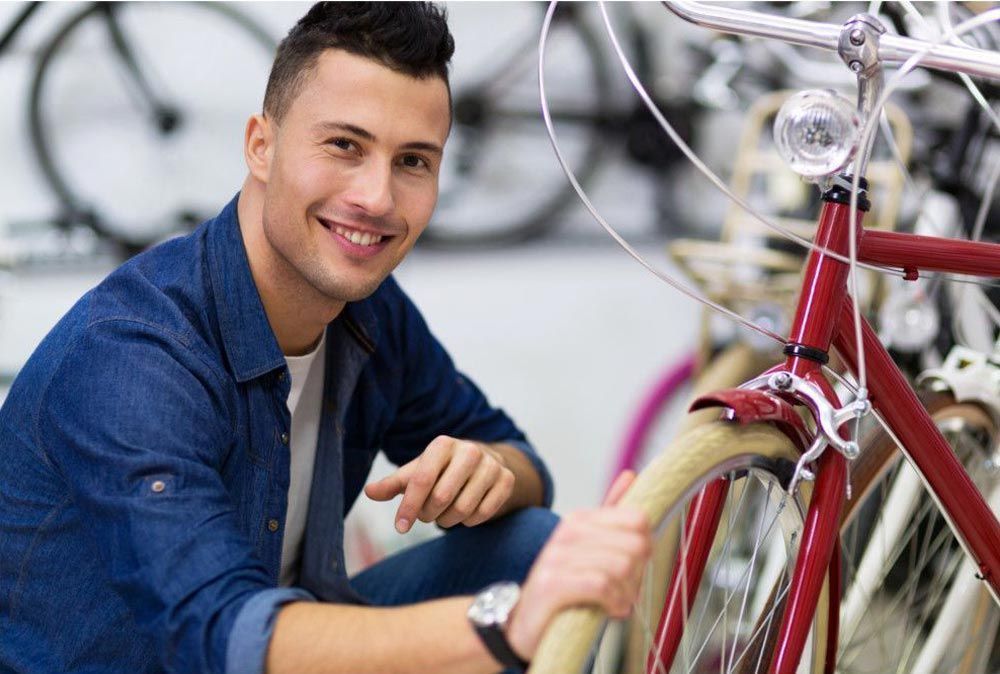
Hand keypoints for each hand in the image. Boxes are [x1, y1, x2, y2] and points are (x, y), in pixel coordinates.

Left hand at [364, 435, 515, 532]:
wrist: (482, 463)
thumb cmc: (441, 470)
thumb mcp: (417, 472)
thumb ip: (393, 484)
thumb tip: (369, 492)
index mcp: (443, 444)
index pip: (422, 480)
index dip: (408, 506)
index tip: (400, 527)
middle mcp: (470, 450)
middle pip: (441, 497)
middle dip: (429, 514)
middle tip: (426, 514)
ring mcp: (492, 465)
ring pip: (463, 509)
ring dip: (448, 520)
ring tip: (443, 515)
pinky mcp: (507, 480)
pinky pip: (483, 514)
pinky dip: (469, 521)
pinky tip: (464, 514)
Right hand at [504, 471, 651, 660]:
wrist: (524, 625)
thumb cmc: (565, 590)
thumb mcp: (588, 550)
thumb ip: (610, 516)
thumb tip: (631, 474)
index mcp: (579, 520)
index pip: (638, 519)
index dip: (645, 547)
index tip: (633, 567)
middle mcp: (567, 532)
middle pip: (636, 545)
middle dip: (638, 575)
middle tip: (624, 590)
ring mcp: (557, 556)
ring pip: (623, 567)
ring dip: (627, 594)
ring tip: (615, 603)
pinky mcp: (552, 583)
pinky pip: (603, 586)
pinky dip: (614, 604)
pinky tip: (609, 610)